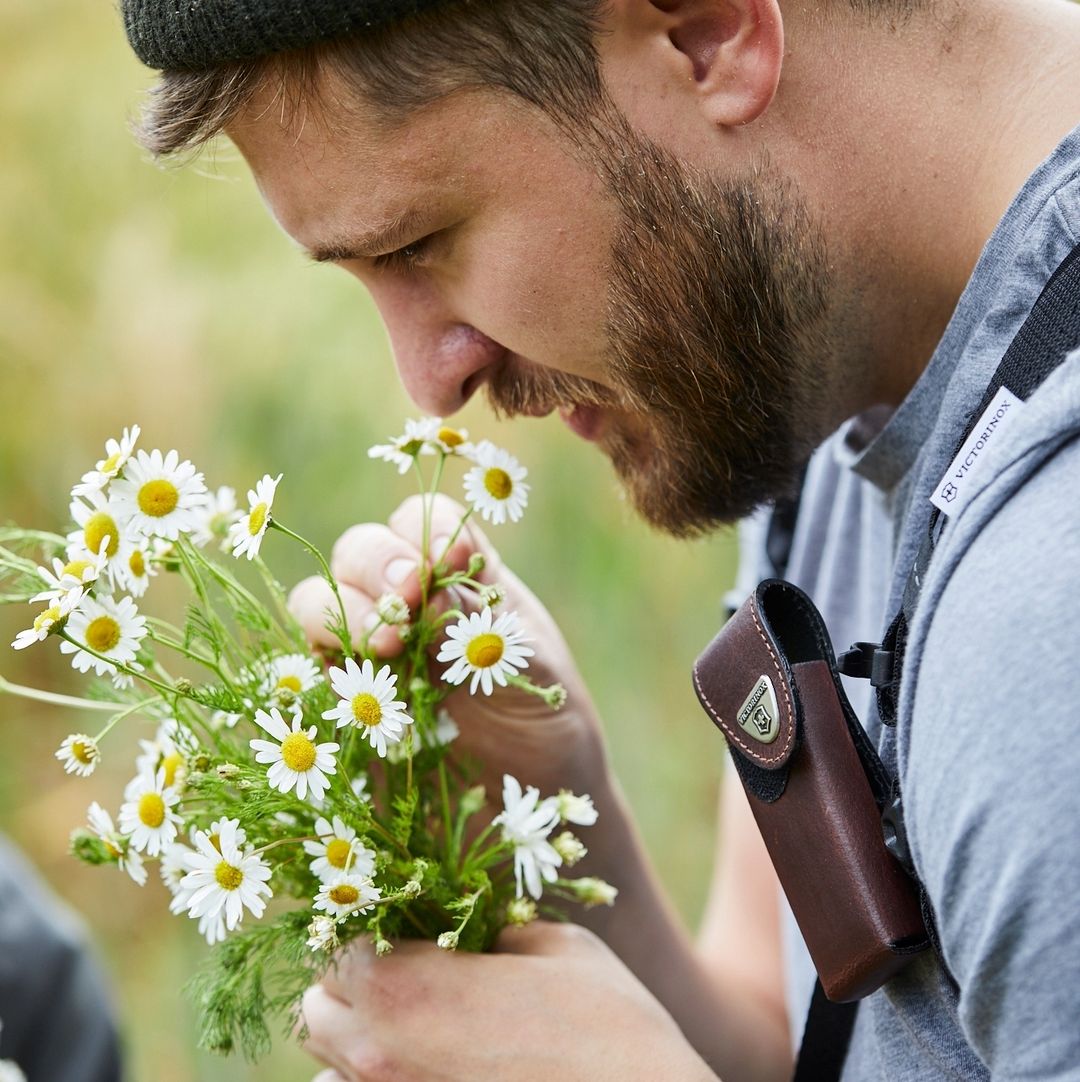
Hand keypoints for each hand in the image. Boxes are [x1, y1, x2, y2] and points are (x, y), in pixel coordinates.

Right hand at [289, 494, 608, 795]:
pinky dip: (320, 664)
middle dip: (377, 563)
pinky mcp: (343, 704)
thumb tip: (435, 592)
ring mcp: (368, 653)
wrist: (530, 805)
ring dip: (342, 609)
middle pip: (360, 549)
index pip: (425, 523)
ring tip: (385, 648)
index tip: (456, 560)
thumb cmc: (547, 724)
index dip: (430, 531)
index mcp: (463, 579)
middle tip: (408, 599)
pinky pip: (307, 669)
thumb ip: (488, 626)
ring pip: (317, 600)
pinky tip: (357, 688)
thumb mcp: (535, 667)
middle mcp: (408, 607)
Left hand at [302, 922, 715, 1081]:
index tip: (403, 917)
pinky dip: (375, 1075)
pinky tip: (429, 1059)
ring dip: (357, 1028)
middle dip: (351, 979)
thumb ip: (492, 929)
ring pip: (330, 1060)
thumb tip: (471, 928)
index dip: (369, 922)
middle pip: (317, 1007)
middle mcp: (381, 1054)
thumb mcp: (553, 943)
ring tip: (416, 1014)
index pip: (337, 943)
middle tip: (404, 964)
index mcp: (408, 988)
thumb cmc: (602, 1022)